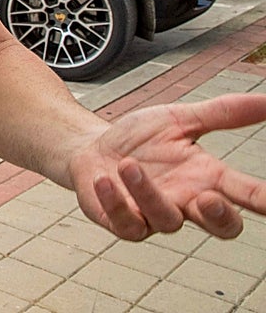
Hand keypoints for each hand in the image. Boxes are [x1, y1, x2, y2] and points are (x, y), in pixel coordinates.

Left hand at [69, 93, 265, 240]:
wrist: (91, 149)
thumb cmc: (139, 140)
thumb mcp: (180, 119)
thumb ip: (223, 113)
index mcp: (206, 178)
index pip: (246, 194)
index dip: (264, 200)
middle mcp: (187, 201)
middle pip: (221, 226)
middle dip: (221, 216)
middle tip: (210, 198)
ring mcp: (155, 216)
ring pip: (167, 220)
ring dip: (148, 193)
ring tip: (129, 165)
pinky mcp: (123, 221)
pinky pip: (126, 222)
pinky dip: (116, 202)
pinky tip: (105, 180)